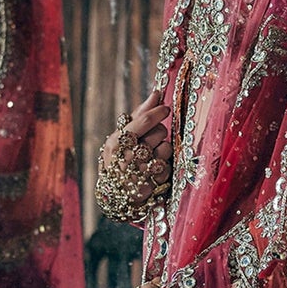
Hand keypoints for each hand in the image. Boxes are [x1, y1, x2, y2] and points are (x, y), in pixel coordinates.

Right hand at [95, 95, 172, 221]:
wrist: (116, 194)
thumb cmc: (119, 158)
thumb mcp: (122, 137)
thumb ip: (139, 115)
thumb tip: (156, 93)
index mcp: (117, 142)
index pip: (144, 121)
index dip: (158, 112)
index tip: (165, 109)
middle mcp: (127, 157)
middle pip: (159, 132)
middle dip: (159, 132)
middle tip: (150, 139)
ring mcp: (140, 172)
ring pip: (166, 147)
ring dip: (163, 148)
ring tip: (151, 154)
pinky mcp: (153, 183)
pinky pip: (170, 164)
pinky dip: (165, 163)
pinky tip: (155, 167)